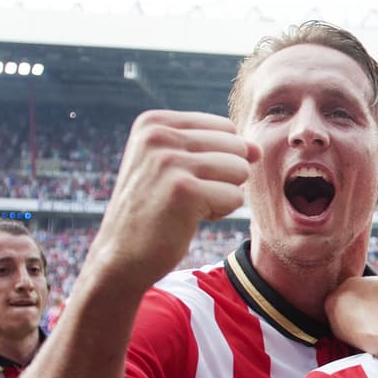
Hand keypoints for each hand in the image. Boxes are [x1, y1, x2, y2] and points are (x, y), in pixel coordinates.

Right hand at [90, 110, 259, 284]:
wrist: (120, 256)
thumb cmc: (153, 211)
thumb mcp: (172, 166)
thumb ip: (215, 149)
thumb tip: (258, 149)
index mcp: (153, 122)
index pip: (225, 128)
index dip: (219, 159)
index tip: (183, 180)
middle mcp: (158, 134)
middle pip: (236, 146)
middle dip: (225, 177)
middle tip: (189, 197)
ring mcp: (169, 161)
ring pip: (239, 170)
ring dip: (223, 195)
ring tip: (189, 207)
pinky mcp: (184, 191)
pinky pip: (234, 197)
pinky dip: (219, 213)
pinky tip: (189, 220)